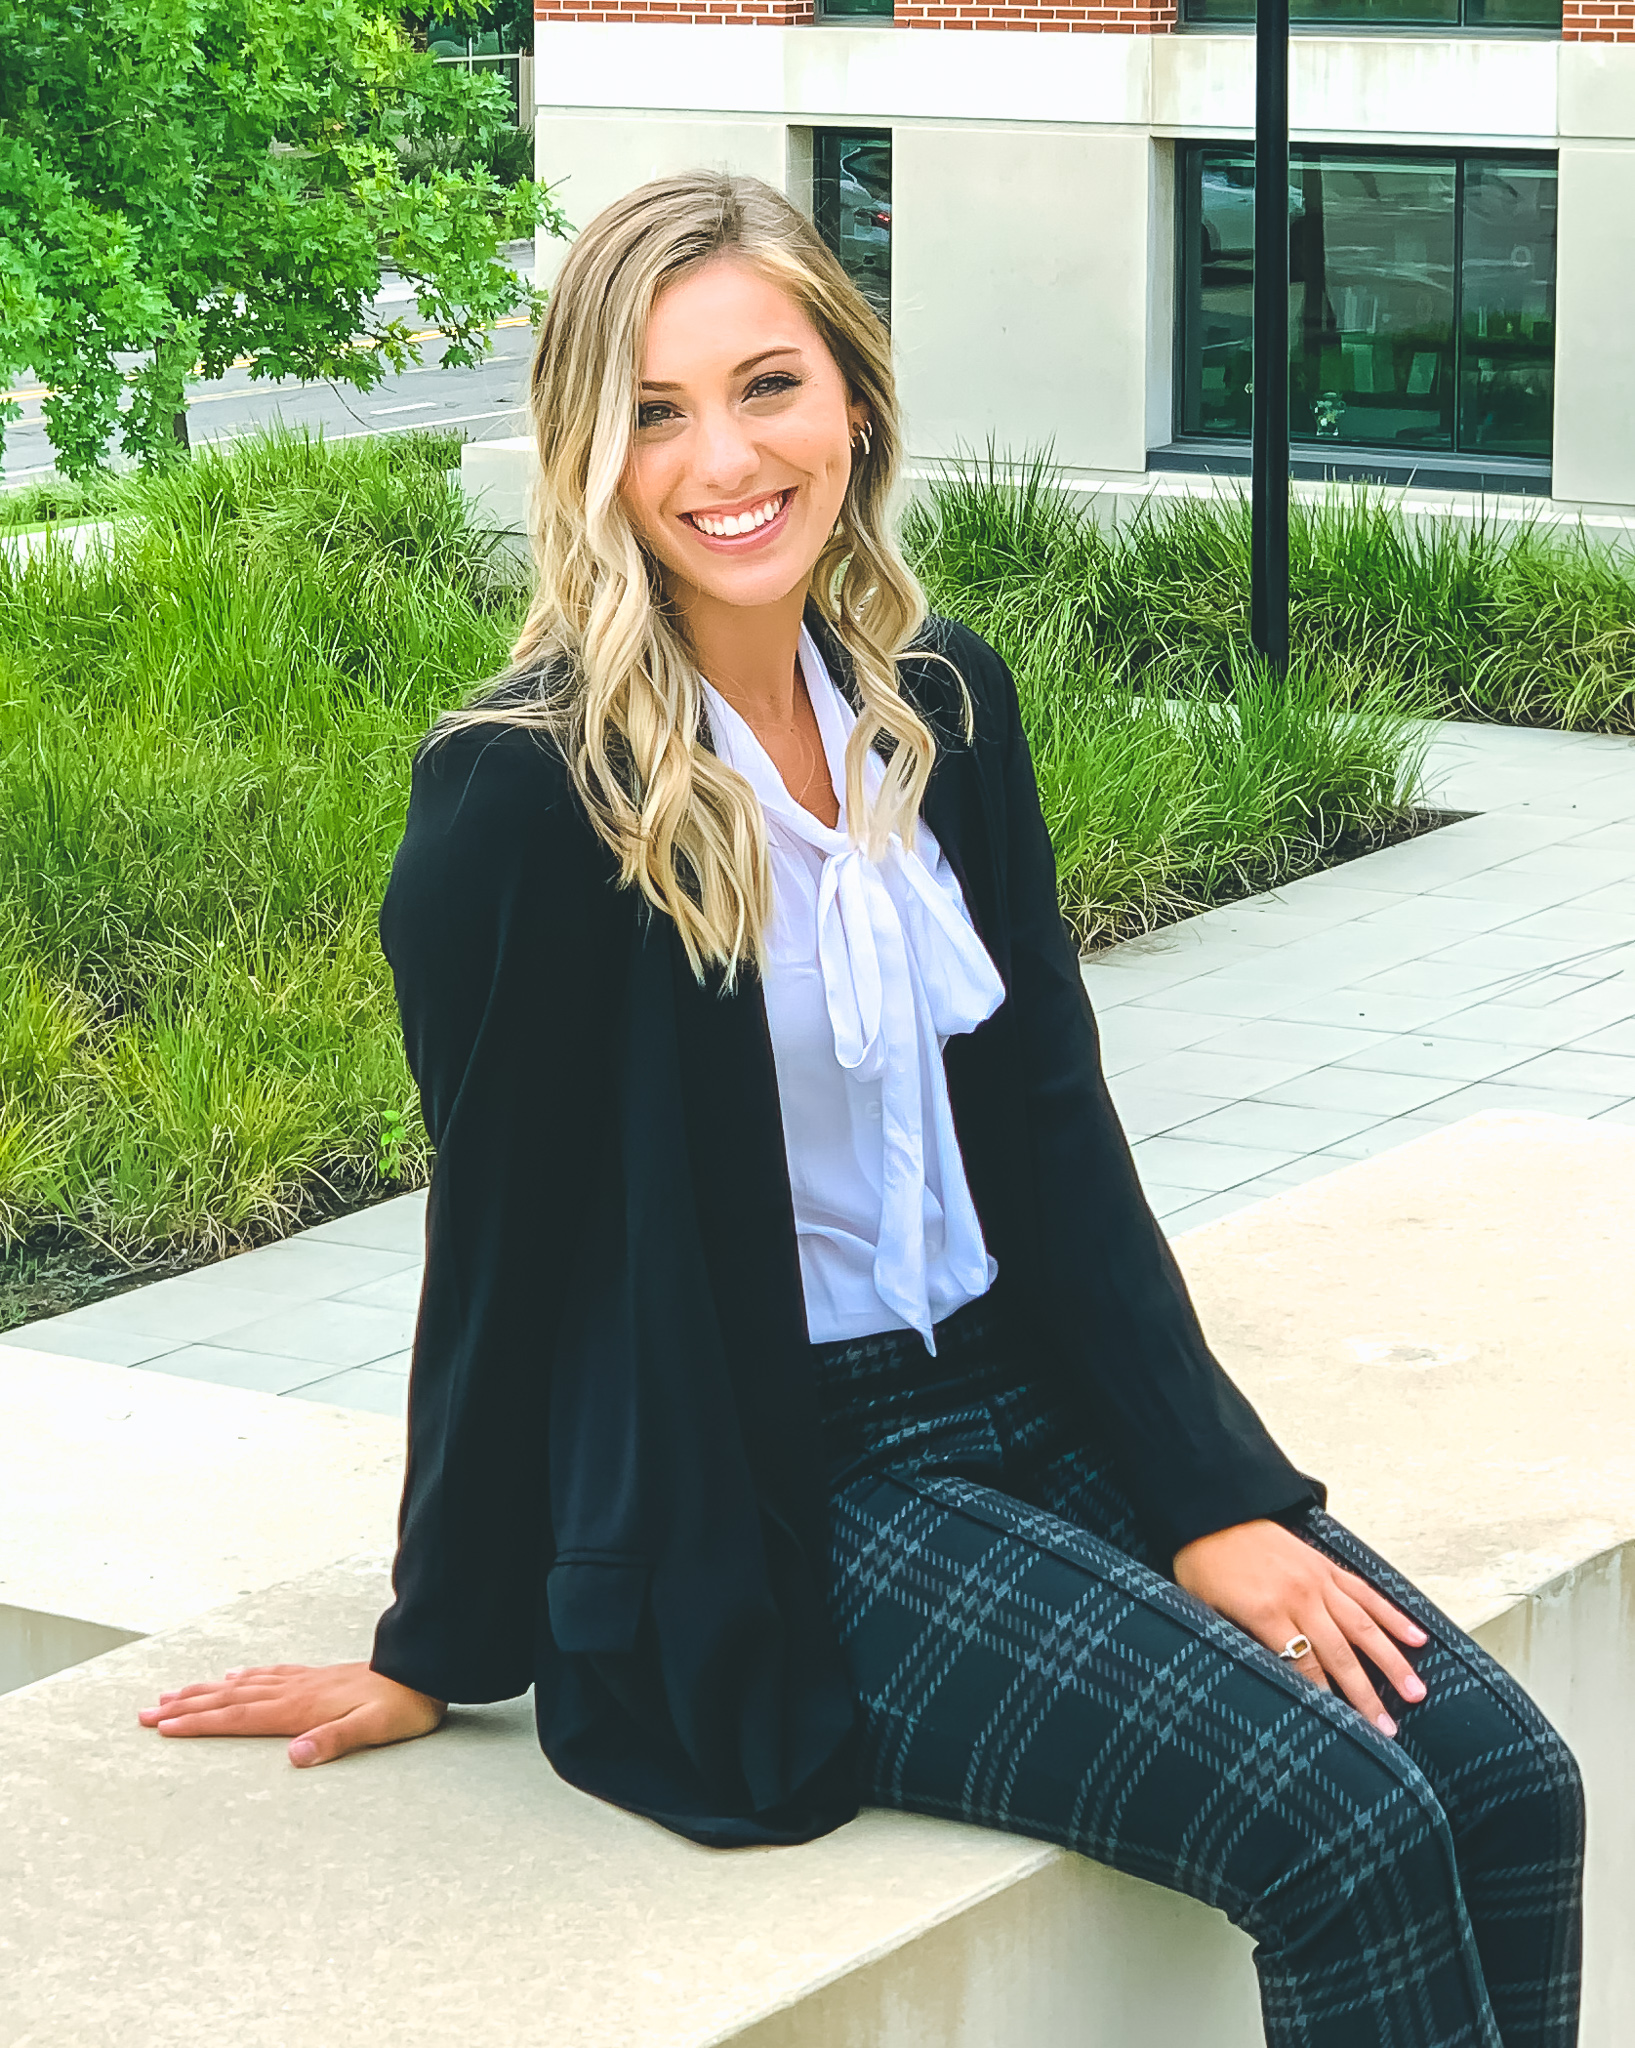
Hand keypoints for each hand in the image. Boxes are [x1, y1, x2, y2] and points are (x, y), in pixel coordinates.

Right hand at [137, 1661, 445, 1766]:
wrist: (425, 1668)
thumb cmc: (403, 1705)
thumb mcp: (374, 1729)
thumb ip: (334, 1741)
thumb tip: (294, 1756)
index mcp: (301, 1708)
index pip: (239, 1717)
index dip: (199, 1724)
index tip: (161, 1728)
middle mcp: (295, 1691)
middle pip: (229, 1699)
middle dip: (186, 1707)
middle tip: (145, 1712)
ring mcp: (305, 1680)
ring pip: (242, 1684)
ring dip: (205, 1691)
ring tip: (173, 1693)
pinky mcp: (317, 1676)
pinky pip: (268, 1675)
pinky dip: (243, 1677)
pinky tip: (234, 1676)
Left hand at [1173, 1519, 1427, 1737]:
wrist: (1213, 1511)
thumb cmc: (1202, 1564)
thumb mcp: (1204, 1609)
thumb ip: (1235, 1643)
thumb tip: (1258, 1681)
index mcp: (1265, 1612)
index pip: (1304, 1667)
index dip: (1325, 1700)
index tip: (1345, 1731)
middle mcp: (1299, 1597)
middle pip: (1340, 1654)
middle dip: (1366, 1695)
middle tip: (1389, 1730)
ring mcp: (1317, 1580)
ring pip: (1363, 1626)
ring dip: (1392, 1661)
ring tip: (1418, 1691)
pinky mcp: (1326, 1566)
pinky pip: (1364, 1593)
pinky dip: (1392, 1616)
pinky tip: (1416, 1636)